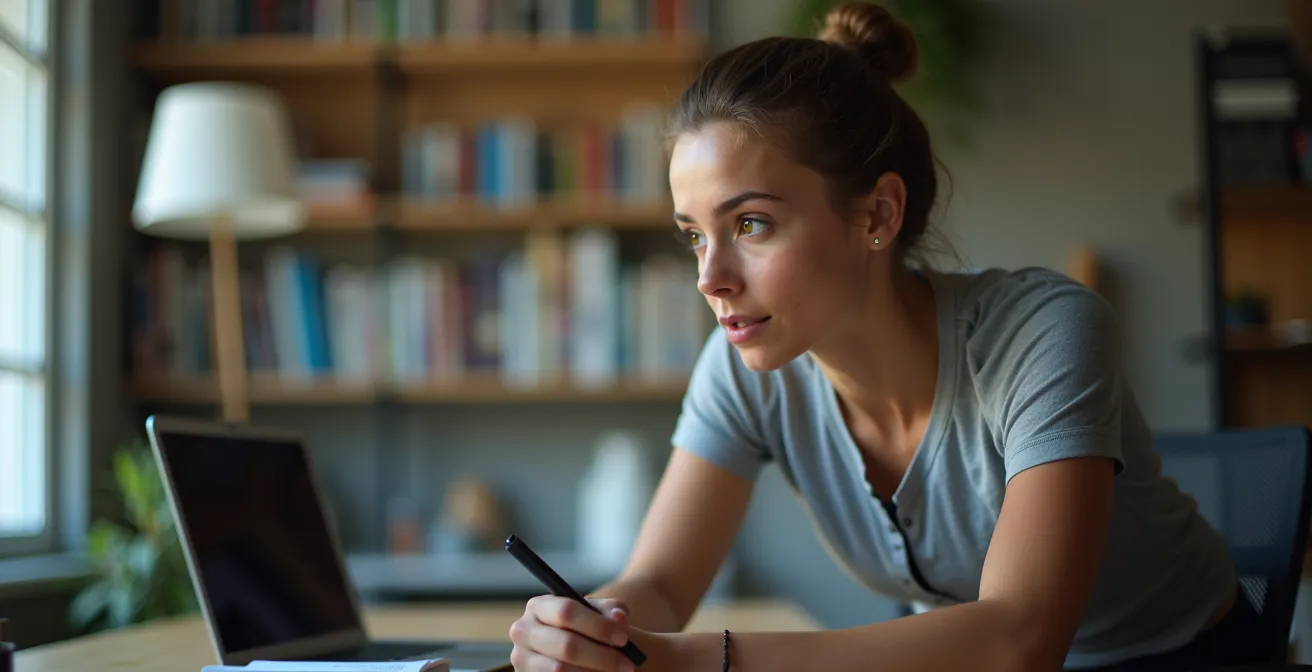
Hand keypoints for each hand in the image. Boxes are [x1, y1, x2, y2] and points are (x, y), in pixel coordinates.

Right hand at [509, 595, 640, 670]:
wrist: (571, 651)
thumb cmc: (586, 628)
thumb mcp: (598, 613)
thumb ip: (612, 611)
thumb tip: (619, 618)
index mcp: (538, 607)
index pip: (567, 612)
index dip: (598, 626)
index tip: (623, 639)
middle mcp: (523, 632)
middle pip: (566, 646)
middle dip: (602, 656)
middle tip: (628, 664)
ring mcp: (521, 659)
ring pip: (560, 670)